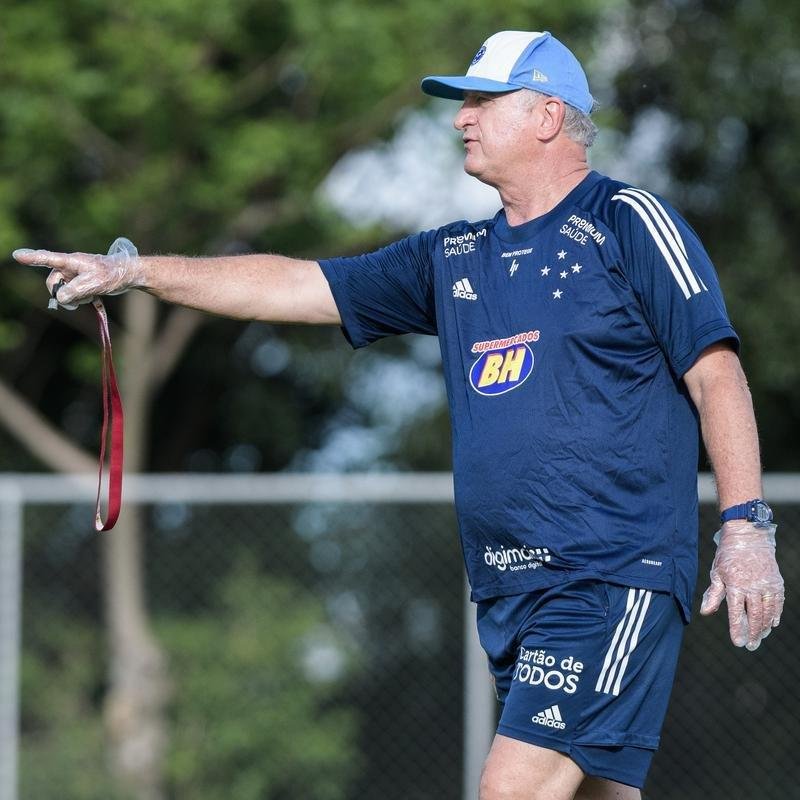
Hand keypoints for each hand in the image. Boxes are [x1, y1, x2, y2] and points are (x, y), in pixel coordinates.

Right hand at [12, 237, 141, 309]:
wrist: (128, 275)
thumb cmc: (111, 275)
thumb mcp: (93, 284)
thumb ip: (73, 291)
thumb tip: (60, 299)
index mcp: (71, 261)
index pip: (48, 259)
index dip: (32, 258)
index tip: (17, 255)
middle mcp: (69, 267)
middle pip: (53, 284)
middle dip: (64, 294)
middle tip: (83, 297)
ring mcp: (74, 275)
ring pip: (63, 292)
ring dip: (75, 298)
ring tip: (92, 295)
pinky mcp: (80, 282)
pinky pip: (72, 294)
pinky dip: (80, 299)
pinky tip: (94, 298)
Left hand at [700, 520, 783, 650]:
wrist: (748, 537)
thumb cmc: (728, 556)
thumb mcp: (716, 573)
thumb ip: (713, 594)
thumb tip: (705, 612)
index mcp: (735, 585)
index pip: (737, 613)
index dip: (738, 629)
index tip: (738, 642)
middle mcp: (753, 587)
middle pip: (755, 616)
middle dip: (753, 633)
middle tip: (751, 646)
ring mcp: (767, 585)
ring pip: (768, 612)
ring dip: (765, 627)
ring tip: (760, 637)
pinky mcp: (776, 582)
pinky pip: (777, 603)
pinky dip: (775, 614)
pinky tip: (772, 624)